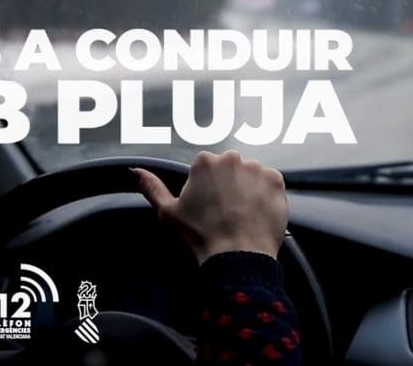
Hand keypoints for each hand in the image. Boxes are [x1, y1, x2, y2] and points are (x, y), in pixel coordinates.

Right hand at [133, 150, 287, 262]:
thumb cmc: (201, 235)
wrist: (237, 254)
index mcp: (205, 162)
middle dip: (228, 185)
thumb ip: (152, 187)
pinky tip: (256, 213)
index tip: (209, 206)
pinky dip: (265, 195)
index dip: (207, 188)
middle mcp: (232, 158)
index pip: (206, 168)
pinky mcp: (276, 180)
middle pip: (230, 168)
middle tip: (226, 212)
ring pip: (251, 174)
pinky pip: (270, 183)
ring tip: (242, 215)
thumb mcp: (168, 213)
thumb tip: (136, 171)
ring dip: (248, 189)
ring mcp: (256, 168)